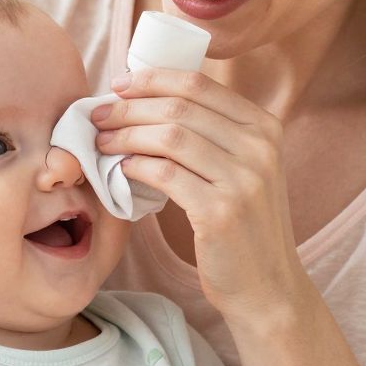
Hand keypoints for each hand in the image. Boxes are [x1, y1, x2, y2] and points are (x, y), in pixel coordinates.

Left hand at [91, 66, 299, 319]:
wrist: (266, 286)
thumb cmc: (243, 226)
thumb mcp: (243, 169)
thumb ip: (213, 134)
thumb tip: (149, 99)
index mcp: (265, 127)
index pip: (199, 83)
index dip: (151, 79)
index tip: (119, 85)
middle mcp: (259, 148)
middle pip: (179, 108)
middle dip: (129, 107)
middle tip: (98, 116)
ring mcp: (244, 180)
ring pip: (169, 137)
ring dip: (126, 135)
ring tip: (102, 142)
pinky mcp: (221, 212)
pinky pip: (165, 175)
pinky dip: (135, 167)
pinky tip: (121, 170)